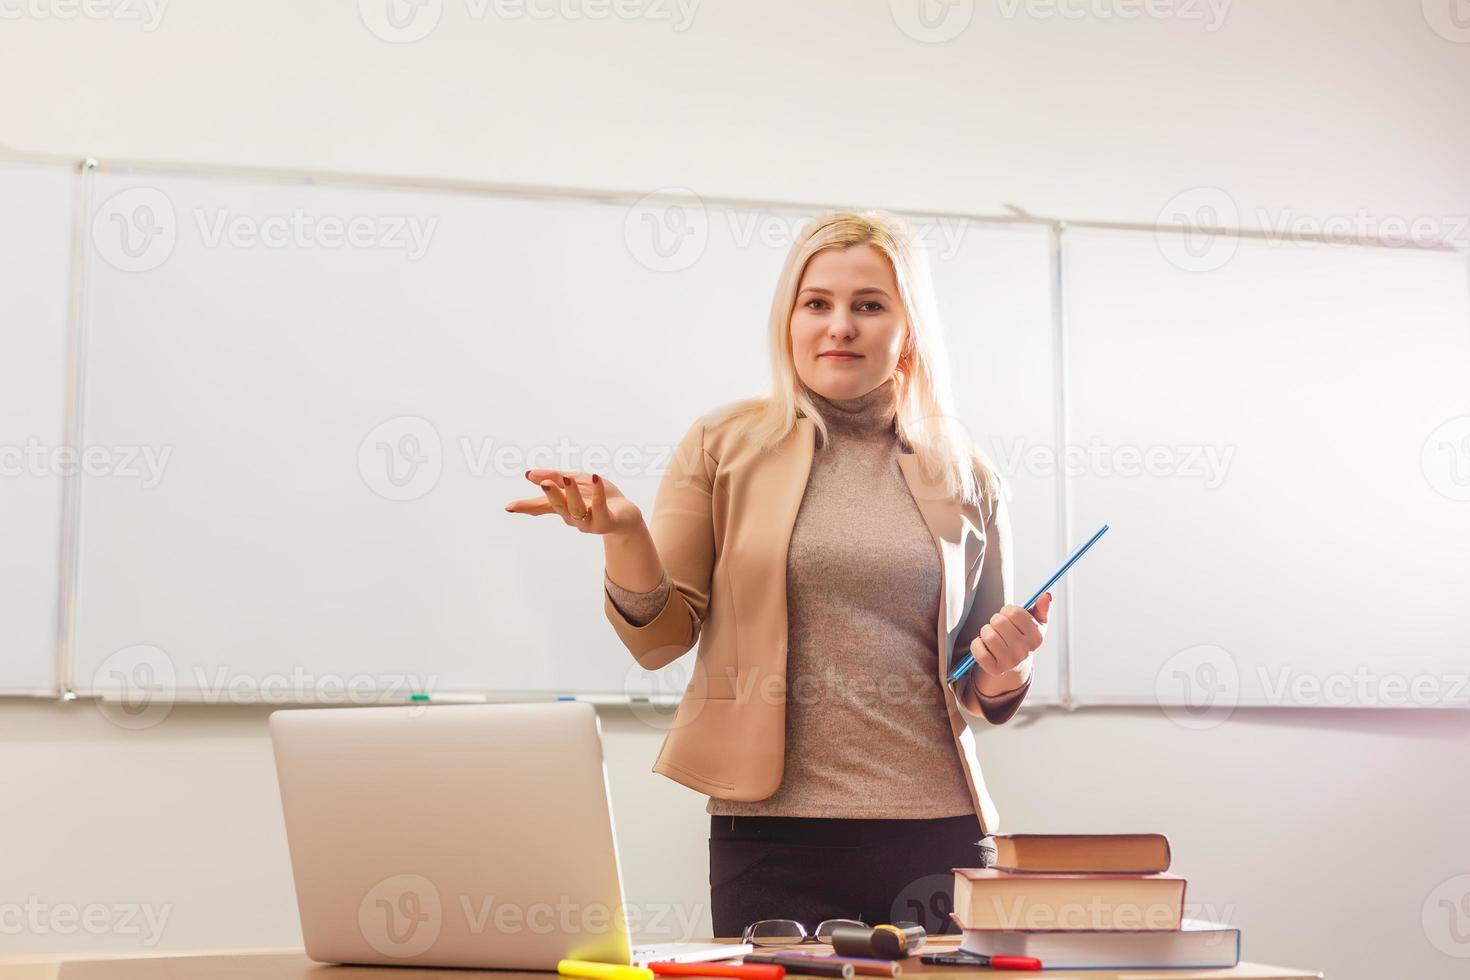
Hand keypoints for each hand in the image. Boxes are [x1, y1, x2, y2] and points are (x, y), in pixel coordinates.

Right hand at [504, 469, 641, 535]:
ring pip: (577, 509)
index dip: (526, 506)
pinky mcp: (605, 522)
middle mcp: (572, 517)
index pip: (542, 506)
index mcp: (563, 507)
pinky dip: (598, 493)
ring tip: (568, 478)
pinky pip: (600, 507)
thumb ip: (554, 478)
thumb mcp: (575, 482)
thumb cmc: (597, 496)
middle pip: (559, 507)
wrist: (625, 514)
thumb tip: (529, 474)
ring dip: (571, 494)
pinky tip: (595, 479)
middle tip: (544, 483)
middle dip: (551, 495)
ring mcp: (588, 522)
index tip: (509, 507)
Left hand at [970, 592, 1051, 676]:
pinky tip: (984, 645)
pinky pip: (977, 648)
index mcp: (1037, 637)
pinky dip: (977, 644)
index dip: (1007, 610)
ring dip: (985, 631)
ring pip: (987, 634)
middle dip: (995, 620)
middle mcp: (1025, 651)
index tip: (1009, 616)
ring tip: (992, 636)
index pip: (1015, 612)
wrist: (1015, 665)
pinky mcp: (995, 669)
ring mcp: (1010, 662)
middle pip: (999, 621)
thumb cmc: (1023, 638)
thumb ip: (1042, 609)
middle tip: (999, 628)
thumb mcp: (1036, 624)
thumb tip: (1047, 596)